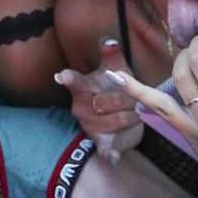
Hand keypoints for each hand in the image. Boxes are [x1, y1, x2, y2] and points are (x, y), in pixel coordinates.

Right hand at [55, 37, 142, 165]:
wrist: (124, 115)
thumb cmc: (116, 87)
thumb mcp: (116, 69)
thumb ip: (112, 54)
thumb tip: (110, 40)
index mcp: (83, 87)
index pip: (74, 82)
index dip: (69, 78)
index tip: (62, 75)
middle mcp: (81, 107)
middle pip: (106, 102)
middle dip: (127, 99)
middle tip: (136, 98)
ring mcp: (89, 126)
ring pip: (116, 121)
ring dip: (132, 116)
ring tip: (136, 112)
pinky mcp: (100, 143)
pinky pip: (104, 150)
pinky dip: (109, 153)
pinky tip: (113, 156)